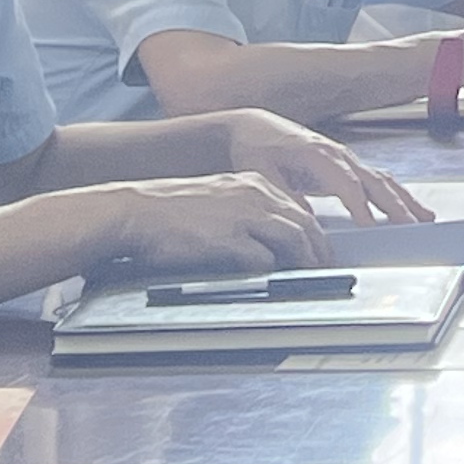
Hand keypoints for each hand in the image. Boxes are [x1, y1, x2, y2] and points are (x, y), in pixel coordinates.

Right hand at [109, 172, 326, 276]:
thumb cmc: (171, 210)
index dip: (315, 235)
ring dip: (305, 262)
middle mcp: (254, 195)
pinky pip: (263, 258)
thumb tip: (270, 241)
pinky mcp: (227, 238)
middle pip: (305, 225)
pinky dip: (273, 271)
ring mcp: (242, 215)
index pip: (299, 210)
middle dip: (320, 251)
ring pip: (292, 239)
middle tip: (326, 271)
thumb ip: (247, 212)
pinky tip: (276, 281)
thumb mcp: (219, 198)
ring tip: (310, 280)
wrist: (136, 211)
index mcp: (254, 182)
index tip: (320, 252)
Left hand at [216, 113, 427, 224]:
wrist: (255, 126)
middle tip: (413, 227)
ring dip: (404, 200)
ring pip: (383, 180)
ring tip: (425, 219)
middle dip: (396, 205)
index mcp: (318, 155)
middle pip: (375, 182)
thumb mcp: (259, 171)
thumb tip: (303, 217)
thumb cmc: (256, 148)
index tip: (371, 227)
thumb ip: (282, 193)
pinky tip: (410, 209)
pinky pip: (378, 180)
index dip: (360, 206)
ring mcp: (346, 158)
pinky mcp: (347, 164)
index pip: (346, 184)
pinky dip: (397, 194)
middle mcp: (339, 154)